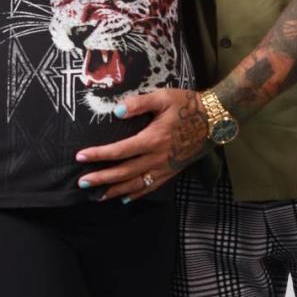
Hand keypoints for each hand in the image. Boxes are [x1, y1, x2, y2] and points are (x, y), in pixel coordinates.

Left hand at [75, 88, 208, 201]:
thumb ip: (139, 103)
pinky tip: (125, 199)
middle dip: (101, 178)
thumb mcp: (163, 97)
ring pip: (136, 184)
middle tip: (82, 182)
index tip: (80, 156)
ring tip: (98, 196)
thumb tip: (115, 111)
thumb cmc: (188, 105)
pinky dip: (137, 194)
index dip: (98, 155)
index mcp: (153, 138)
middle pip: (124, 172)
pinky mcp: (172, 171)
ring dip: (115, 191)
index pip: (120, 150)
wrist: (215, 120)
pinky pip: (152, 186)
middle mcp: (157, 157)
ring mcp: (165, 167)